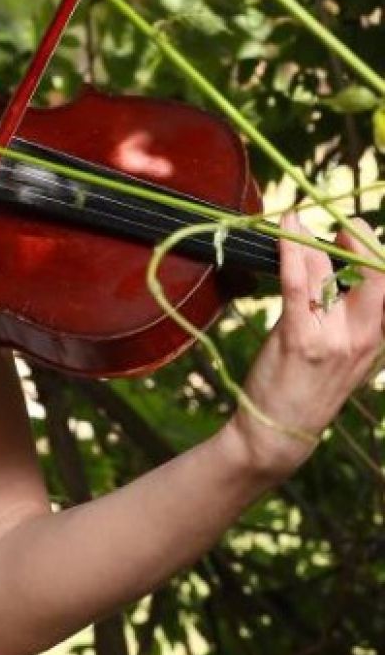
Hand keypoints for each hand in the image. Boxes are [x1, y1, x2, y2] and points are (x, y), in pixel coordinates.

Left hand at [229, 212, 384, 480]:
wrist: (278, 432)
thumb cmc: (302, 386)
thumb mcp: (336, 350)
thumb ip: (335, 307)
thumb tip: (323, 259)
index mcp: (374, 340)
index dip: (377, 255)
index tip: (357, 232)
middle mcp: (362, 338)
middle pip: (378, 278)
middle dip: (363, 243)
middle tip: (344, 224)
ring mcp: (333, 338)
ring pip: (329, 275)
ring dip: (309, 244)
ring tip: (293, 222)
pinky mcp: (299, 338)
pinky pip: (298, 286)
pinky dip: (290, 254)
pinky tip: (284, 231)